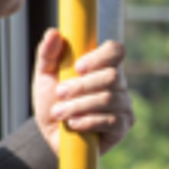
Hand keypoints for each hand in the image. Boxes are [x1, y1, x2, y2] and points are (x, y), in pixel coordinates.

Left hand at [32, 29, 135, 155]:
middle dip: (81, 86)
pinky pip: (112, 121)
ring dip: (79, 106)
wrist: (51, 135)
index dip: (99, 57)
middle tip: (60, 94)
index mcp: (103, 66)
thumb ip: (48, 54)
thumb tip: (54, 32)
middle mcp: (118, 83)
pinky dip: (88, 121)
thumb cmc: (52, 102)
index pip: (116, 51)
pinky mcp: (122, 127)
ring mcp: (123, 105)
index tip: (78, 67)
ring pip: (109, 99)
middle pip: (112, 76)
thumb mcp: (44, 76)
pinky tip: (74, 124)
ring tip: (60, 113)